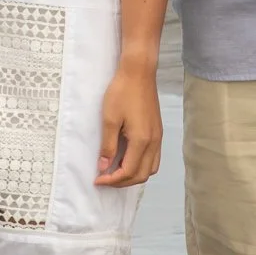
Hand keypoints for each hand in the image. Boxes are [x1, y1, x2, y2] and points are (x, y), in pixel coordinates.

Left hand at [94, 63, 162, 187]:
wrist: (139, 72)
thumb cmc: (122, 92)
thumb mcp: (109, 119)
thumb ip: (108, 146)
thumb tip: (104, 167)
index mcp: (141, 141)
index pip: (128, 171)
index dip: (112, 180)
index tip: (97, 179)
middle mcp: (153, 142)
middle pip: (142, 175)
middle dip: (123, 182)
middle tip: (105, 178)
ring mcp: (158, 137)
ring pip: (150, 168)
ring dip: (134, 175)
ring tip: (116, 171)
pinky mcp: (158, 131)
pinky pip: (153, 158)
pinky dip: (141, 165)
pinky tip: (128, 159)